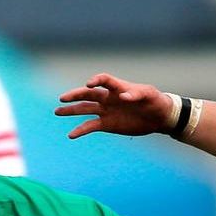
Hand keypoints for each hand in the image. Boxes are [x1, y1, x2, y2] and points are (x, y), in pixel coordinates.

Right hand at [55, 74, 176, 138]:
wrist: (158, 117)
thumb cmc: (155, 101)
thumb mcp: (149, 94)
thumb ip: (136, 93)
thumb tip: (123, 96)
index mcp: (118, 87)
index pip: (103, 80)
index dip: (96, 80)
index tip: (89, 84)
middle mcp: (108, 98)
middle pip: (88, 94)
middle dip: (75, 96)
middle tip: (62, 98)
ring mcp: (106, 111)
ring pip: (85, 109)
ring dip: (71, 110)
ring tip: (57, 112)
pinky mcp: (107, 124)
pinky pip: (90, 126)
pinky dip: (81, 130)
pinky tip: (71, 135)